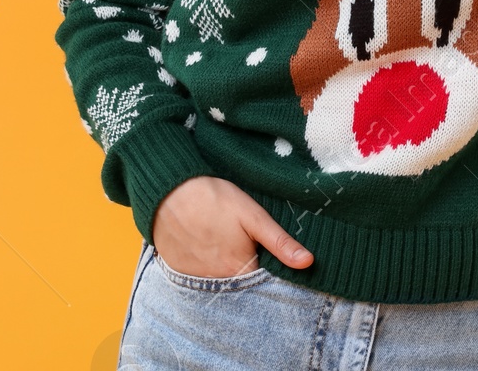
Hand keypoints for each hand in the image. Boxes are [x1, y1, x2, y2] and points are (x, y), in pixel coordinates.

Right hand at [151, 175, 313, 277]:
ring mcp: (196, 281)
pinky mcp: (180, 273)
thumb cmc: (214, 198)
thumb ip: (279, 242)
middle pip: (241, 286)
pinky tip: (207, 247)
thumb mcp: (252, 215)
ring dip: (226, 271)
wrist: (168, 191)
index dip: (269, 271)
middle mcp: (217, 284)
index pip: (263, 285)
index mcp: (240, 271)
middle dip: (247, 272)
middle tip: (242, 244)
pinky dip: (206, 268)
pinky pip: (199, 279)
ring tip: (224, 244)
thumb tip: (308, 262)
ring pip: (220, 283)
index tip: (268, 256)